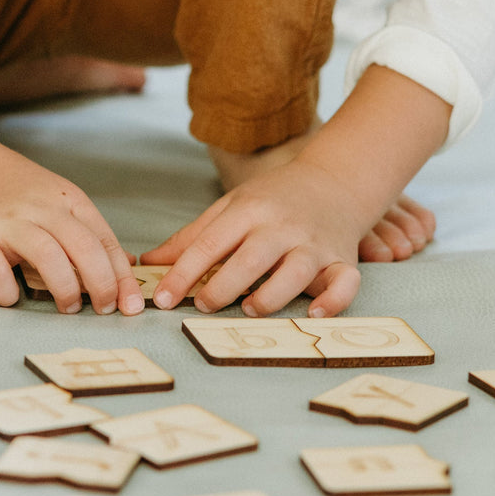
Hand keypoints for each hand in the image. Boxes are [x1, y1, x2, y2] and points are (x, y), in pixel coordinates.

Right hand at [0, 137, 143, 314]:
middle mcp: (39, 208)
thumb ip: (80, 227)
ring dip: (65, 289)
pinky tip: (12, 296)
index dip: (122, 276)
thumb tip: (119, 266)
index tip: (131, 304)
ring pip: (48, 257)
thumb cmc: (5, 186)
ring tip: (67, 307)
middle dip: (102, 285)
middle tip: (103, 309)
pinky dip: (7, 291)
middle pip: (83, 247)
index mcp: (65, 198)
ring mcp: (5, 223)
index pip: (104, 240)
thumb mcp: (52, 196)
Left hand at [143, 156, 371, 317]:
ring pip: (296, 272)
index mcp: (248, 211)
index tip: (162, 299)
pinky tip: (314, 315)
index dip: (182, 274)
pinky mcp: (343, 260)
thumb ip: (191, 238)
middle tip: (203, 305)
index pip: (209, 244)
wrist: (334, 180)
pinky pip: (345, 283)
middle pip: (250, 259)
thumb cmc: (273, 200)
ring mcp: (314, 244)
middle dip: (223, 287)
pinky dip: (334, 301)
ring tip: (250, 309)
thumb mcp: (229, 208)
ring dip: (272, 295)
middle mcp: (281, 227)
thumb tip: (149, 264)